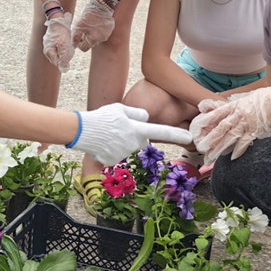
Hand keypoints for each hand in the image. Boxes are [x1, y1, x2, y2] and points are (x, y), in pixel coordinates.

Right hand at [42, 12, 73, 71]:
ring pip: (56, 53)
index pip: (57, 63)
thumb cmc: (61, 33)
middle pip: (56, 58)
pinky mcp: (50, 41)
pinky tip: (65, 42)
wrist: (57, 20)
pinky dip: (61, 47)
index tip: (69, 55)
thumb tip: (63, 68)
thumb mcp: (64, 46)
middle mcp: (46, 50)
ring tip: (67, 45)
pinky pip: (56, 48)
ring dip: (63, 52)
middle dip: (63, 56)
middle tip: (69, 50)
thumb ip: (63, 58)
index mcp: (48, 52)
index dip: (64, 61)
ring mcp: (47, 45)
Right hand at [68, 103, 193, 165]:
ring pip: (127, 146)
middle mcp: (133, 143)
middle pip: (139, 139)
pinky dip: (111, 149)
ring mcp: (124, 154)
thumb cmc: (101, 117)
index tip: (190, 138)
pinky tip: (102, 142)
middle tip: (116, 127)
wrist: (80, 131)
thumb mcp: (121, 108)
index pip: (161, 131)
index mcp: (137, 128)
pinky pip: (117, 154)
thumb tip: (146, 118)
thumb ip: (137, 113)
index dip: (177, 134)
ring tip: (107, 133)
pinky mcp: (114, 161)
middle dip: (133, 134)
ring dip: (120, 141)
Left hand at [71, 0, 115, 50]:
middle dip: (85, 39)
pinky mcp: (109, 30)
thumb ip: (76, 37)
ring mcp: (106, 35)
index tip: (78, 37)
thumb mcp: (79, 26)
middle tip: (83, 30)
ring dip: (91, 35)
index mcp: (93, 40)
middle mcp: (101, 39)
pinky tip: (95, 24)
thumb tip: (74, 45)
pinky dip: (97, 31)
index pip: (84, 48)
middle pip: (90, 44)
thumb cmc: (89, 15)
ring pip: (96, 39)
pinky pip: (101, 34)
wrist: (102, 5)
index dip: (79, 43)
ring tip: (89, 26)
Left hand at [190, 86, 270, 163]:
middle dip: (209, 138)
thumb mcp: (247, 97)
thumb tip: (220, 105)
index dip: (206, 120)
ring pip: (230, 137)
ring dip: (219, 148)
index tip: (196, 126)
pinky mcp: (256, 131)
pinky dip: (239, 149)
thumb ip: (234, 103)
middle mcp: (239, 115)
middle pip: (221, 128)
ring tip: (211, 156)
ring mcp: (247, 123)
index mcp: (235, 106)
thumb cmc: (265, 99)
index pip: (217, 113)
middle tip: (200, 147)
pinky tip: (232, 157)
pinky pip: (245, 142)